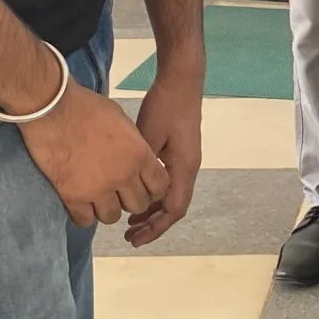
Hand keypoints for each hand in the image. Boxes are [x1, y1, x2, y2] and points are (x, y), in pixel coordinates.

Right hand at [20, 82, 170, 229]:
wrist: (52, 109)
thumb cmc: (86, 107)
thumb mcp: (121, 120)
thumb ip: (133, 144)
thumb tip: (136, 157)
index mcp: (139, 155)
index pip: (160, 186)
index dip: (152, 189)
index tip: (142, 186)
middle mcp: (123, 176)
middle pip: (138, 205)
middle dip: (130, 199)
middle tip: (118, 192)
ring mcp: (98, 189)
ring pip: (112, 217)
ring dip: (106, 208)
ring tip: (97, 197)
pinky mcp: (73, 197)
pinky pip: (85, 221)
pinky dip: (83, 215)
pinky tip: (80, 203)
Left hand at [127, 59, 203, 246]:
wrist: (181, 80)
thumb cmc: (165, 105)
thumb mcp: (148, 136)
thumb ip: (143, 166)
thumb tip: (132, 190)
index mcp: (184, 167)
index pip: (174, 209)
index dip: (156, 228)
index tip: (135, 238)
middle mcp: (188, 168)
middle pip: (174, 207)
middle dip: (153, 225)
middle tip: (129, 237)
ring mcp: (185, 160)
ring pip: (171, 196)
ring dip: (153, 211)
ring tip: (131, 223)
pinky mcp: (179, 152)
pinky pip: (168, 183)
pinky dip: (153, 195)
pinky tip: (136, 195)